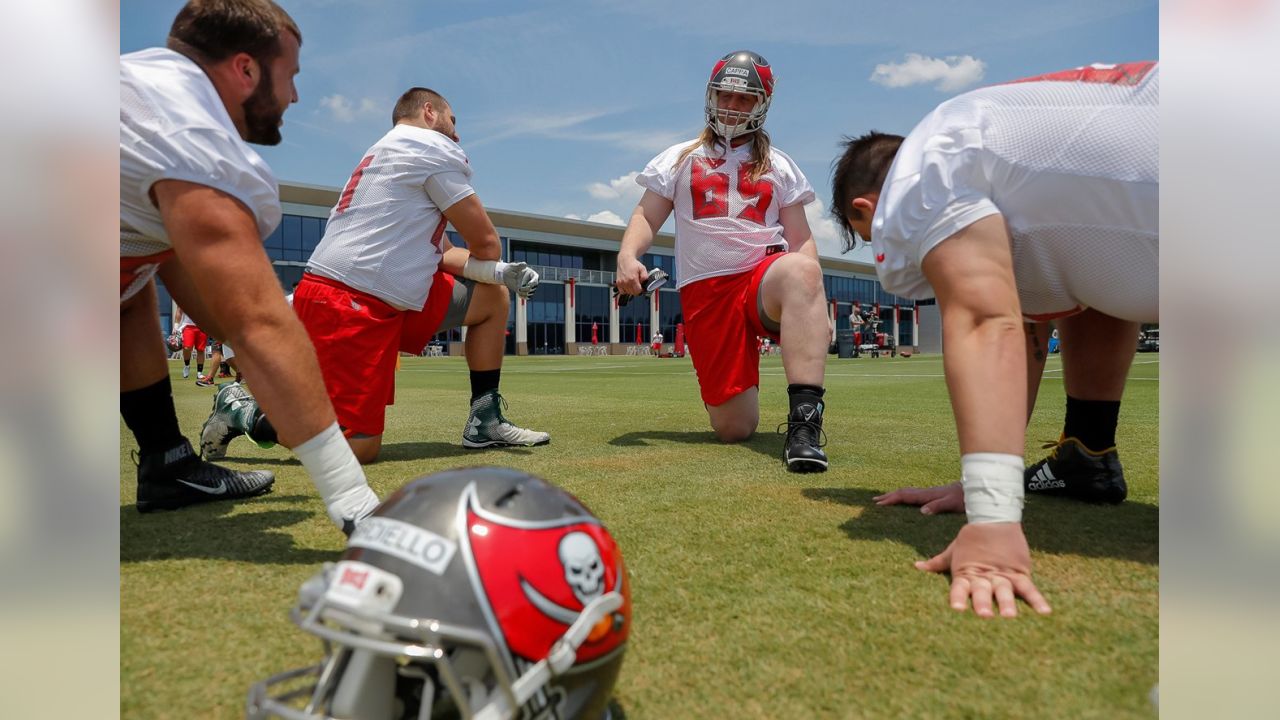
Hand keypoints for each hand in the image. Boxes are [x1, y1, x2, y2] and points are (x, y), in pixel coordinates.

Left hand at [500, 261, 539, 298]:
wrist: (506, 275)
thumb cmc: (511, 269)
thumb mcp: (514, 266)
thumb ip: (519, 265)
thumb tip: (525, 264)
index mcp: (532, 274)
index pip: (535, 280)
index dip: (533, 283)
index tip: (528, 284)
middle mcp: (532, 281)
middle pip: (533, 288)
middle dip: (527, 289)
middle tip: (519, 288)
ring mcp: (529, 287)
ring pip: (530, 293)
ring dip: (524, 293)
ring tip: (518, 290)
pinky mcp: (525, 292)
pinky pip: (527, 297)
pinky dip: (523, 296)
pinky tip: (518, 294)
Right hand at [614, 254, 647, 295]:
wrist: (625, 260)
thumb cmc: (633, 264)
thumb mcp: (643, 269)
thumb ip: (645, 277)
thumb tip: (644, 284)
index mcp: (633, 279)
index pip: (638, 291)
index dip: (641, 290)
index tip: (641, 287)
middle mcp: (626, 282)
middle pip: (633, 293)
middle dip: (636, 290)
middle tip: (637, 285)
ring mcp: (621, 283)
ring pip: (628, 293)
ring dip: (631, 290)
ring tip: (633, 284)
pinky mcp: (618, 283)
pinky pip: (622, 291)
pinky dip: (625, 290)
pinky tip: (628, 286)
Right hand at [874, 481, 963, 514]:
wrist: (977, 488)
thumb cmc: (966, 498)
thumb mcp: (953, 504)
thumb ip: (938, 506)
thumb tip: (922, 511)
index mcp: (928, 495)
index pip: (905, 496)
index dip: (891, 499)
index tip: (879, 504)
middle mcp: (927, 493)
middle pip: (903, 492)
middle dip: (888, 496)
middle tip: (874, 501)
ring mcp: (930, 493)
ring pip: (908, 493)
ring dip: (895, 496)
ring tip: (885, 500)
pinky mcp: (934, 496)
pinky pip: (915, 496)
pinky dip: (905, 497)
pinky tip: (905, 501)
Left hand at [915, 522, 1051, 617]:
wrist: (993, 518)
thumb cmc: (970, 538)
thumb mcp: (953, 551)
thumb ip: (937, 563)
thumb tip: (916, 567)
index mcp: (966, 573)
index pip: (960, 588)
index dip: (958, 598)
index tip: (957, 610)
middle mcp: (984, 577)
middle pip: (983, 591)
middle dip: (983, 603)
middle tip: (984, 615)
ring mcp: (1003, 575)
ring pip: (1005, 591)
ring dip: (1007, 603)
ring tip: (1010, 616)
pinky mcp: (1019, 572)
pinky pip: (1029, 588)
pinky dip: (1037, 600)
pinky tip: (1045, 613)